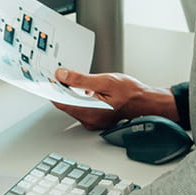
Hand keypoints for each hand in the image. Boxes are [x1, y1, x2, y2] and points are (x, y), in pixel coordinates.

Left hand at [52, 68, 176, 130]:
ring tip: (74, 79)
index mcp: (90, 112)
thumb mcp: (105, 81)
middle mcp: (89, 120)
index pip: (60, 102)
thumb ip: (81, 79)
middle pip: (65, 103)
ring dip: (70, 92)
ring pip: (72, 105)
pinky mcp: (95, 118)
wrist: (147, 102)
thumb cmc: (132, 93)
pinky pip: (80, 106)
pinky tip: (84, 87)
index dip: (52, 89)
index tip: (49, 78)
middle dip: (62, 89)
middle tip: (60, 74)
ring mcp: (92, 120)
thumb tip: (62, 75)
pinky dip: (79, 96)